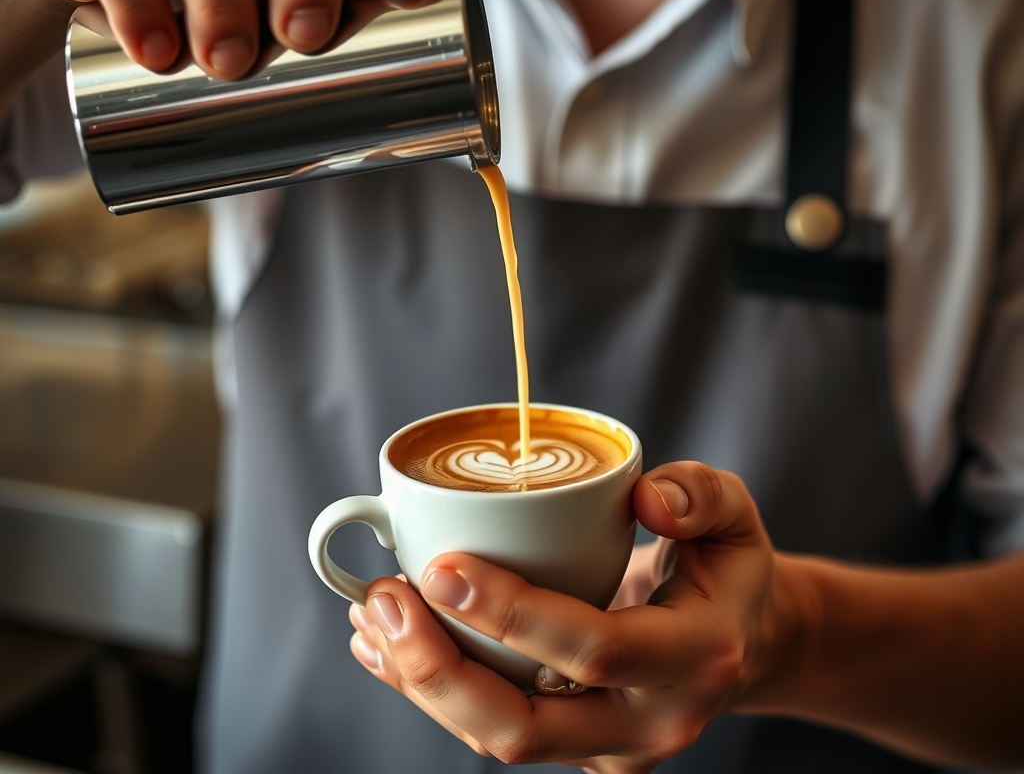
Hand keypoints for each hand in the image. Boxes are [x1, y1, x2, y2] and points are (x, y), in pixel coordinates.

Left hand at [348, 463, 800, 772]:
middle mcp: (649, 720)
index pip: (594, 650)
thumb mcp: (733, 514)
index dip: (512, 614)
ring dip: (424, 681)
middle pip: (528, 728)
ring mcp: (610, 748)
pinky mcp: (578, 750)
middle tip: (387, 597)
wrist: (743, 641)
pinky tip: (386, 646)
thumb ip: (699, 495)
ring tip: (372, 612)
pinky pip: (497, 728)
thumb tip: (646, 497)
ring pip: (501, 738)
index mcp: (693, 656)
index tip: (442, 565)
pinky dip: (434, 689)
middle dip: (441, 671)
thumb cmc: (725, 568)